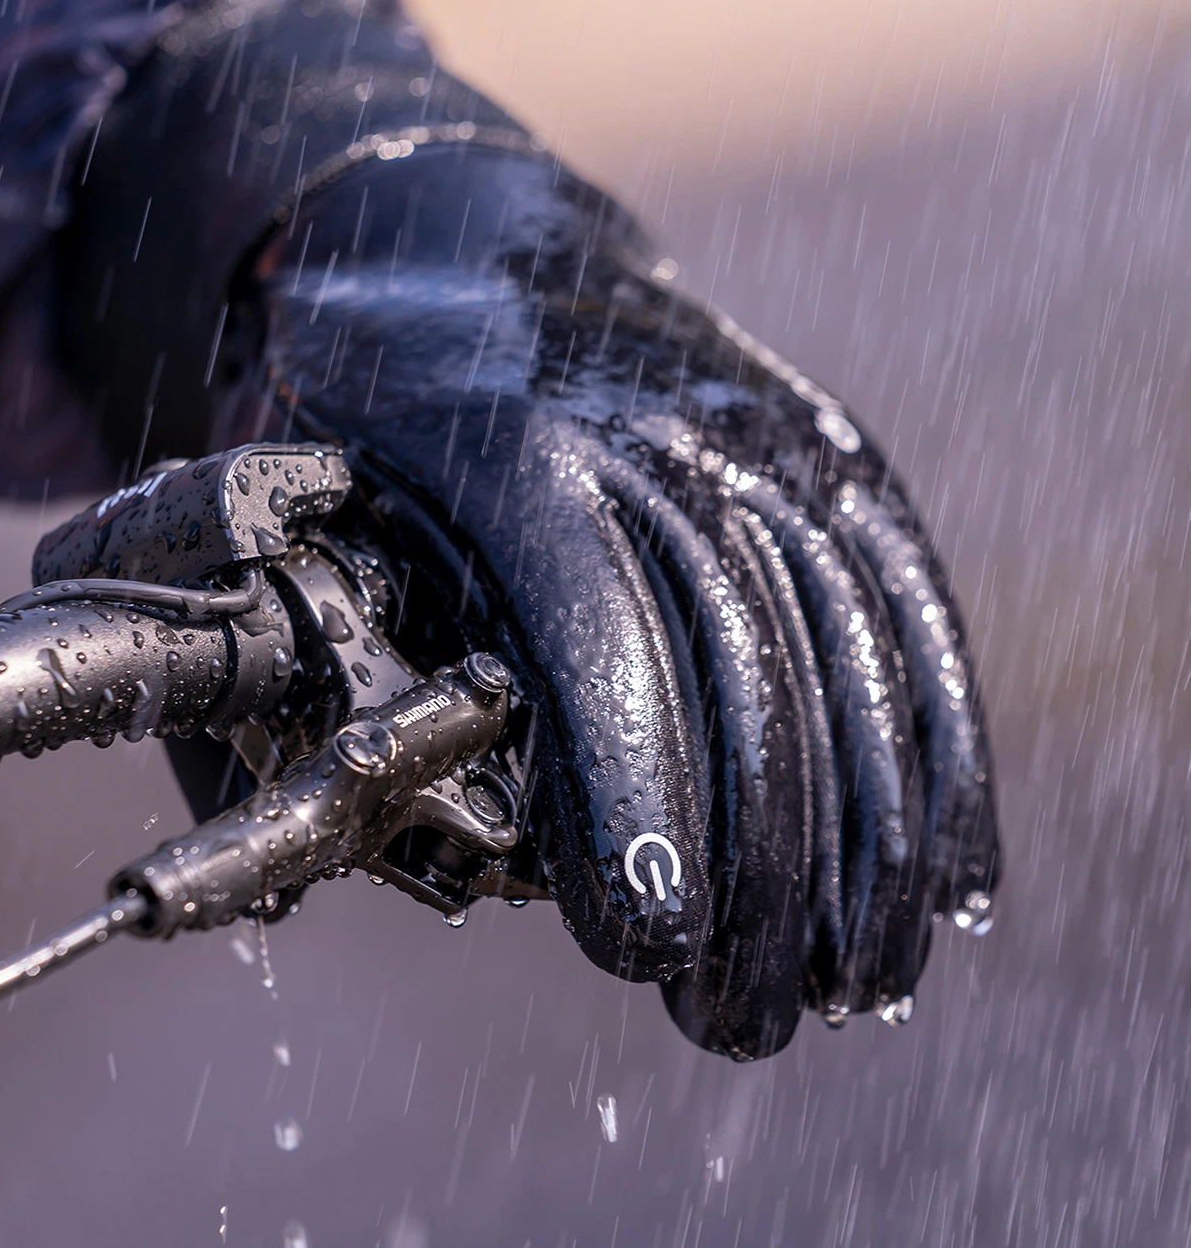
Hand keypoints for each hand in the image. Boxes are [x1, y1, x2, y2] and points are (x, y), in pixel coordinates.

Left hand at [259, 143, 999, 1059]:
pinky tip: (951, 871)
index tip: (646, 945)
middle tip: (740, 1021)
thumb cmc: (370, 412)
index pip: (597, 624)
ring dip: (863, 839)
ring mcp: (762, 431)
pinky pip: (904, 605)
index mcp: (505, 443)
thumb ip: (355, 652)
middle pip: (741, 660)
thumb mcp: (315, 496)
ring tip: (859, 986)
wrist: (476, 246)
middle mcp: (656, 430)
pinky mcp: (831, 449)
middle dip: (752, 866)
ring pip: (845, 647)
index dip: (631, 788)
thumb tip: (420, 848)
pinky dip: (940, 744)